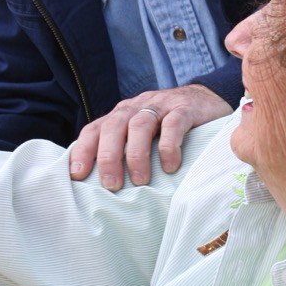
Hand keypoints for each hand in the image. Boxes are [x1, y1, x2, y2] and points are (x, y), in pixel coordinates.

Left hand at [69, 83, 231, 190]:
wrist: (208, 99)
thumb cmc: (169, 126)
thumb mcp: (143, 135)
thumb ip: (124, 150)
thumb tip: (103, 187)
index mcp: (121, 115)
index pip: (94, 129)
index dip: (83, 150)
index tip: (77, 175)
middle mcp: (136, 107)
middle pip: (114, 127)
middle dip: (109, 157)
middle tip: (111, 185)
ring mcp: (161, 106)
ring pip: (140, 125)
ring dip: (137, 155)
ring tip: (140, 181)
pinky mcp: (185, 109)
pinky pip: (173, 124)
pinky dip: (168, 146)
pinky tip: (170, 166)